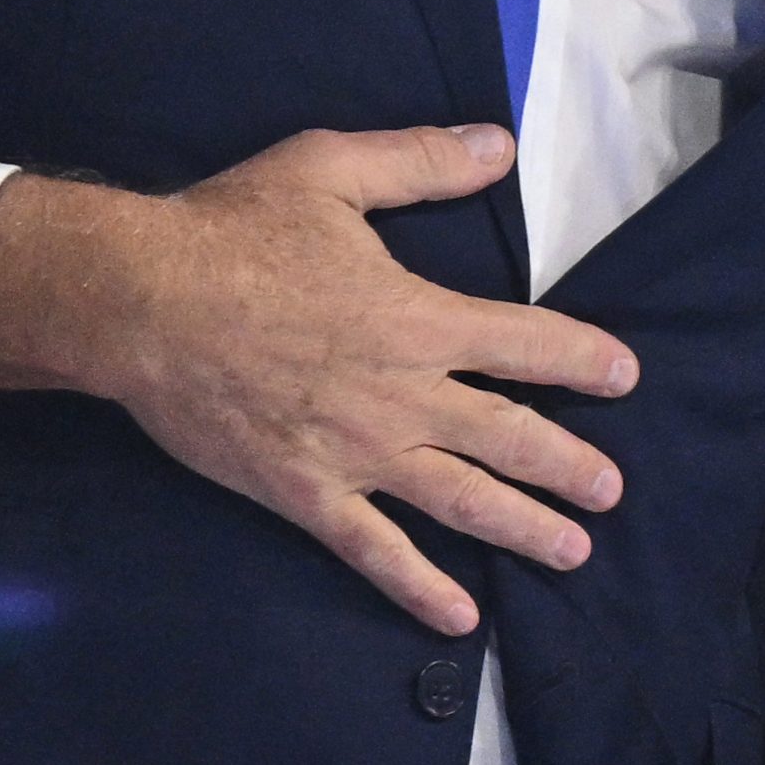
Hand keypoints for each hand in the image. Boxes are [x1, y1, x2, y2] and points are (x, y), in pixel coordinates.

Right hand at [0, 123, 637, 633]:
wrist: (140, 301)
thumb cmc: (233, 229)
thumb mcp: (331, 169)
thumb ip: (422, 160)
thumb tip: (500, 146)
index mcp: (416, 316)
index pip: (525, 343)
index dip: (582, 360)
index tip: (625, 377)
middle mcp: (402, 394)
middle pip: (509, 437)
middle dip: (569, 466)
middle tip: (612, 491)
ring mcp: (357, 453)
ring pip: (461, 501)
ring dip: (524, 528)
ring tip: (574, 551)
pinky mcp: (306, 493)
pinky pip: (376, 552)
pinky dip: (421, 588)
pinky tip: (461, 618)